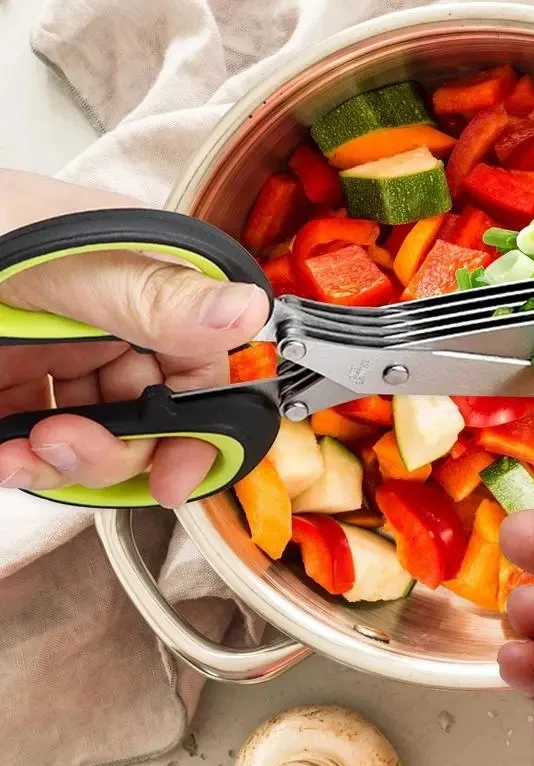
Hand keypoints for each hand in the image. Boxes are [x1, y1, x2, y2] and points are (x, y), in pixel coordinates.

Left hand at [0, 170, 268, 507]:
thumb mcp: (56, 264)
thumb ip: (153, 294)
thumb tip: (249, 311)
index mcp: (138, 279)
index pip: (200, 361)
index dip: (200, 421)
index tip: (179, 471)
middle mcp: (109, 321)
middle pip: (153, 408)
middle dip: (123, 447)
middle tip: (75, 448)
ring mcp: (60, 356)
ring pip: (102, 433)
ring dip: (74, 459)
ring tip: (27, 450)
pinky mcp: (13, 388)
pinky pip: (43, 443)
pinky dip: (29, 465)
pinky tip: (8, 458)